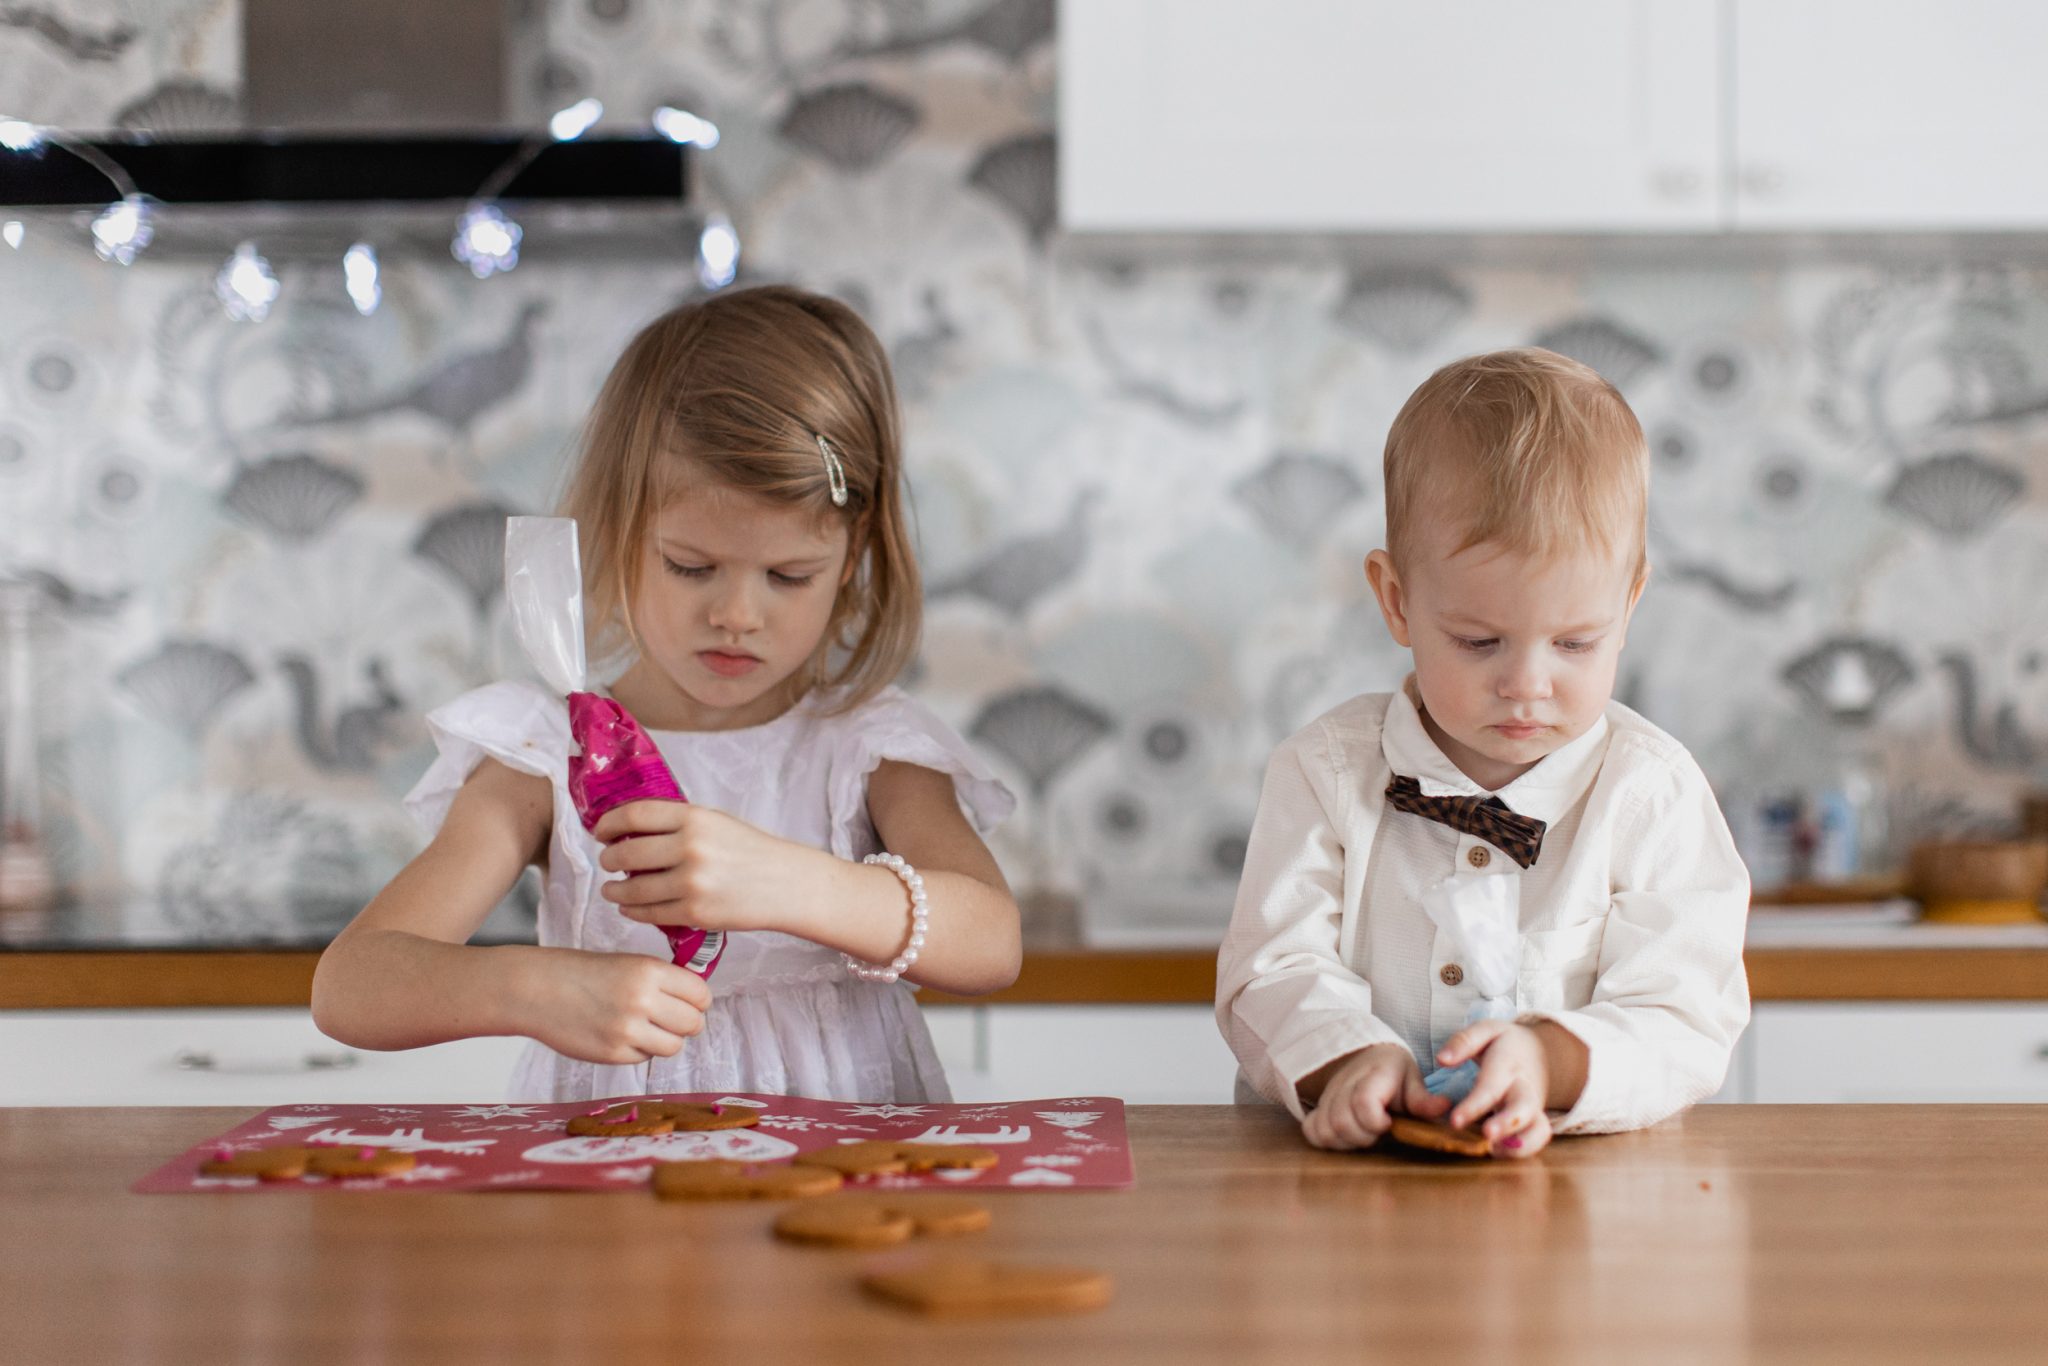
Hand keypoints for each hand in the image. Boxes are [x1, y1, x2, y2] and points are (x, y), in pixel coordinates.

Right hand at [526, 949, 711, 1065]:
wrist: (538, 989)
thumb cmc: (584, 973)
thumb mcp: (629, 963)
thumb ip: (663, 981)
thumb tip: (697, 1002)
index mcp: (649, 971)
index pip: (700, 994)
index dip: (698, 1000)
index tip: (691, 1002)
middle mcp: (642, 1000)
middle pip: (693, 1023)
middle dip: (687, 1023)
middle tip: (671, 1019)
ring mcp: (627, 1030)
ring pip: (674, 1046)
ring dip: (665, 1039)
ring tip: (646, 1028)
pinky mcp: (612, 1054)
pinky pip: (645, 1058)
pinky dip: (639, 1050)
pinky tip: (621, 1035)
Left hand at [593, 800, 825, 934]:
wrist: (786, 884)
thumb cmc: (750, 850)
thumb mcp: (715, 822)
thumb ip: (676, 823)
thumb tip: (629, 829)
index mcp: (694, 818)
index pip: (634, 815)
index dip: (609, 824)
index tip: (601, 832)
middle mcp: (690, 848)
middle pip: (626, 853)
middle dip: (609, 859)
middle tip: (607, 862)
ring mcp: (691, 883)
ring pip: (632, 888)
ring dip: (614, 890)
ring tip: (612, 889)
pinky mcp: (695, 913)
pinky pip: (649, 913)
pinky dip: (632, 910)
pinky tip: (629, 906)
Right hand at [1301, 1042, 1451, 1150]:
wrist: (1364, 1056)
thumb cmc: (1392, 1072)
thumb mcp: (1412, 1079)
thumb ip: (1423, 1099)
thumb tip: (1446, 1107)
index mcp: (1372, 1076)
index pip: (1362, 1103)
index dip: (1375, 1121)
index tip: (1389, 1123)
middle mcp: (1344, 1086)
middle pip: (1341, 1122)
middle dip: (1363, 1136)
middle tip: (1379, 1132)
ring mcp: (1328, 1098)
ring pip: (1326, 1129)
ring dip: (1346, 1141)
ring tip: (1365, 1135)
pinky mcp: (1319, 1108)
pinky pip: (1311, 1131)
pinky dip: (1326, 1139)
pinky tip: (1346, 1136)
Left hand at [1436, 1019, 1553, 1157]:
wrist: (1540, 1052)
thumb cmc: (1505, 1043)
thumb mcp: (1485, 1030)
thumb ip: (1463, 1041)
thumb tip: (1441, 1059)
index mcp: (1508, 1064)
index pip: (1491, 1087)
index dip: (1474, 1105)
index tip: (1455, 1121)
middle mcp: (1524, 1087)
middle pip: (1523, 1108)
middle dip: (1506, 1124)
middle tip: (1486, 1137)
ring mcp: (1533, 1106)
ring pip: (1538, 1128)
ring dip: (1519, 1145)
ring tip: (1492, 1152)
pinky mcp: (1536, 1120)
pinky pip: (1538, 1138)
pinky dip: (1524, 1150)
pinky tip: (1498, 1154)